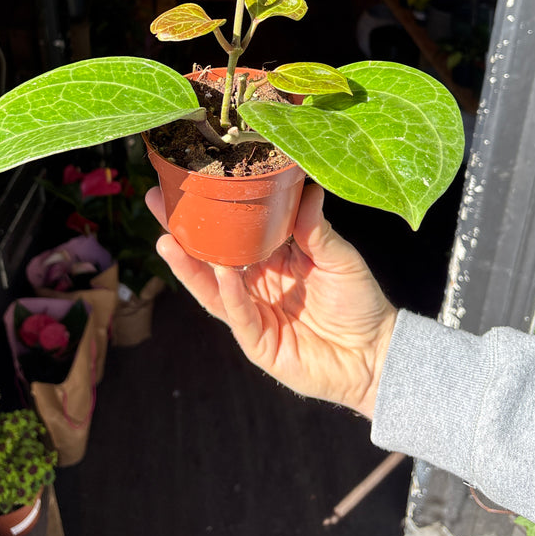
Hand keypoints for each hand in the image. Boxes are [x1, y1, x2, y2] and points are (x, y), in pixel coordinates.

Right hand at [145, 183, 397, 419]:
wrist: (378, 353)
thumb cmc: (359, 302)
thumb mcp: (338, 256)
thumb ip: (315, 228)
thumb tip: (306, 188)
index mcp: (270, 259)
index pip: (232, 232)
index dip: (210, 211)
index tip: (187, 182)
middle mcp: (254, 285)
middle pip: (210, 257)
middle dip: (182, 232)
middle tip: (156, 202)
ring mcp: (253, 315)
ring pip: (212, 289)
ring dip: (189, 266)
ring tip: (167, 239)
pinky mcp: (259, 344)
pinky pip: (239, 316)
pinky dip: (229, 294)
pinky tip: (220, 272)